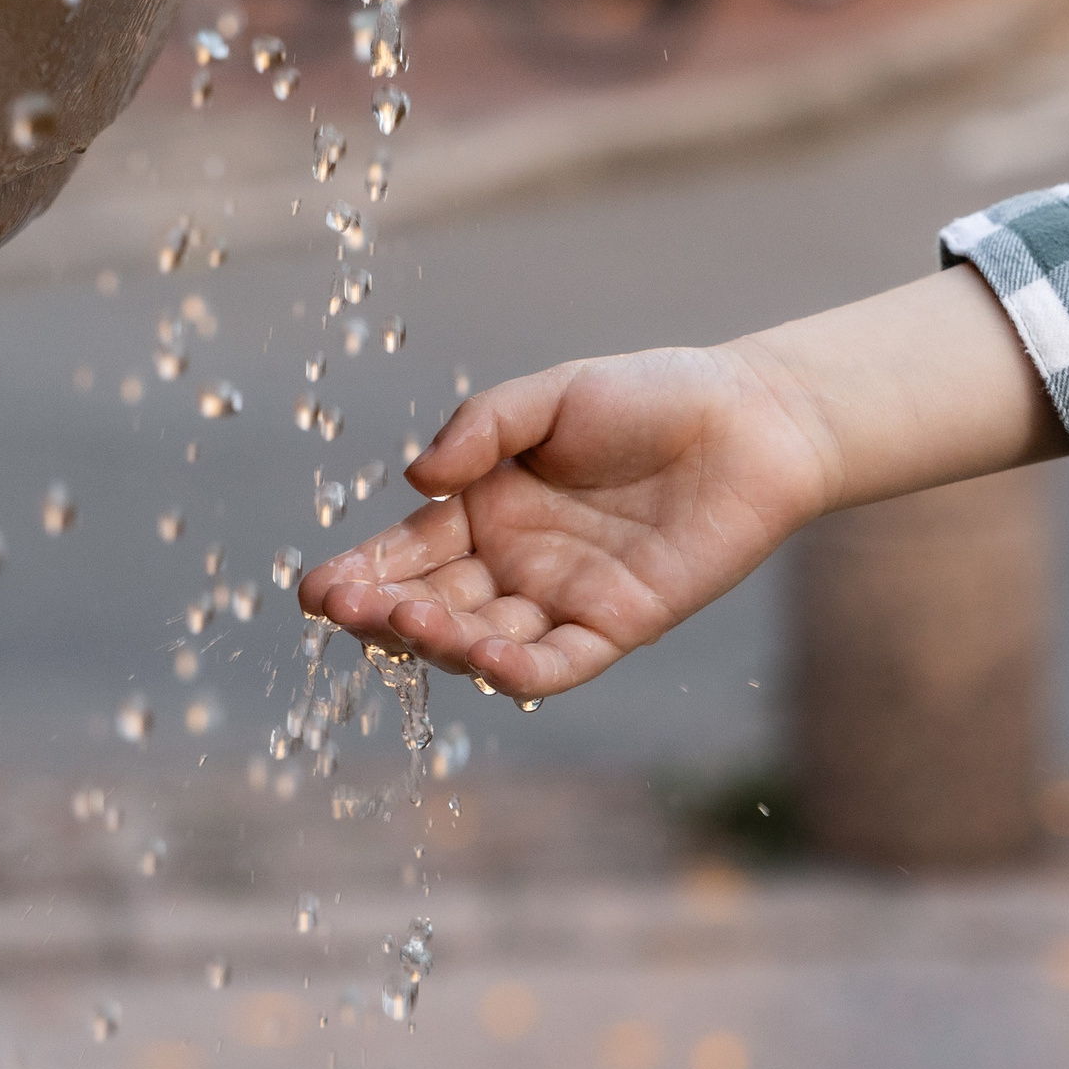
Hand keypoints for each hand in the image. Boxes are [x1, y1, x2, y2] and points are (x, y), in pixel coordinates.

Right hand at [297, 340, 841, 700]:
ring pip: (484, 641)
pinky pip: (558, 664)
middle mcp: (515, 563)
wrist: (753, 418)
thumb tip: (416, 478)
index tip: (315, 590)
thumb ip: (481, 430)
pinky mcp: (618, 626)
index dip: (361, 572)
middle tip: (348, 608)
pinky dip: (521, 673)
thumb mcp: (551, 396)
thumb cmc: (652, 395)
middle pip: (433, 603)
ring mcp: (563, 599)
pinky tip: (486, 662)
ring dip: (441, 640)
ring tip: (411, 621)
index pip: (408, 550)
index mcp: (486, 507)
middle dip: (385, 612)